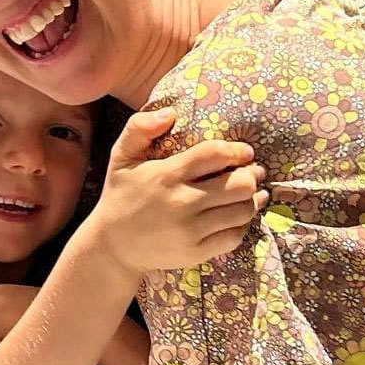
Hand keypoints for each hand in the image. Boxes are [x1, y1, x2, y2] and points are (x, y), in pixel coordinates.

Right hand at [86, 109, 267, 277]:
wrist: (112, 246)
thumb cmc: (121, 195)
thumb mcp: (121, 157)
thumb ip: (139, 128)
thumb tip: (171, 112)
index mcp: (166, 175)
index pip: (215, 154)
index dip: (237, 150)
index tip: (243, 152)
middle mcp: (182, 202)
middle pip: (240, 184)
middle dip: (251, 175)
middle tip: (250, 172)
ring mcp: (192, 230)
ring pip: (243, 210)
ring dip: (251, 199)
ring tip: (247, 193)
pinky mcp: (198, 251)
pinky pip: (236, 235)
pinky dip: (242, 224)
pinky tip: (236, 215)